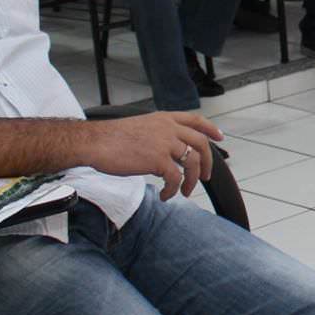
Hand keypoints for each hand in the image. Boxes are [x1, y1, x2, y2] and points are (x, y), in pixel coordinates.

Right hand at [82, 110, 226, 200]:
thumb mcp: (140, 127)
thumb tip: (169, 150)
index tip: (220, 138)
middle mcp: (168, 128)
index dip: (211, 129)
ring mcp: (164, 143)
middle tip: (205, 177)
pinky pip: (175, 178)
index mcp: (164, 118)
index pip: (196, 120)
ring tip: (185, 192)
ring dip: (192, 181)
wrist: (94, 142)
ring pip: (192, 163)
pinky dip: (173, 190)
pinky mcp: (157, 160)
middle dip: (207, 163)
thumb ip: (158, 134)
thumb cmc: (110, 138)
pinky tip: (165, 195)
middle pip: (200, 144)